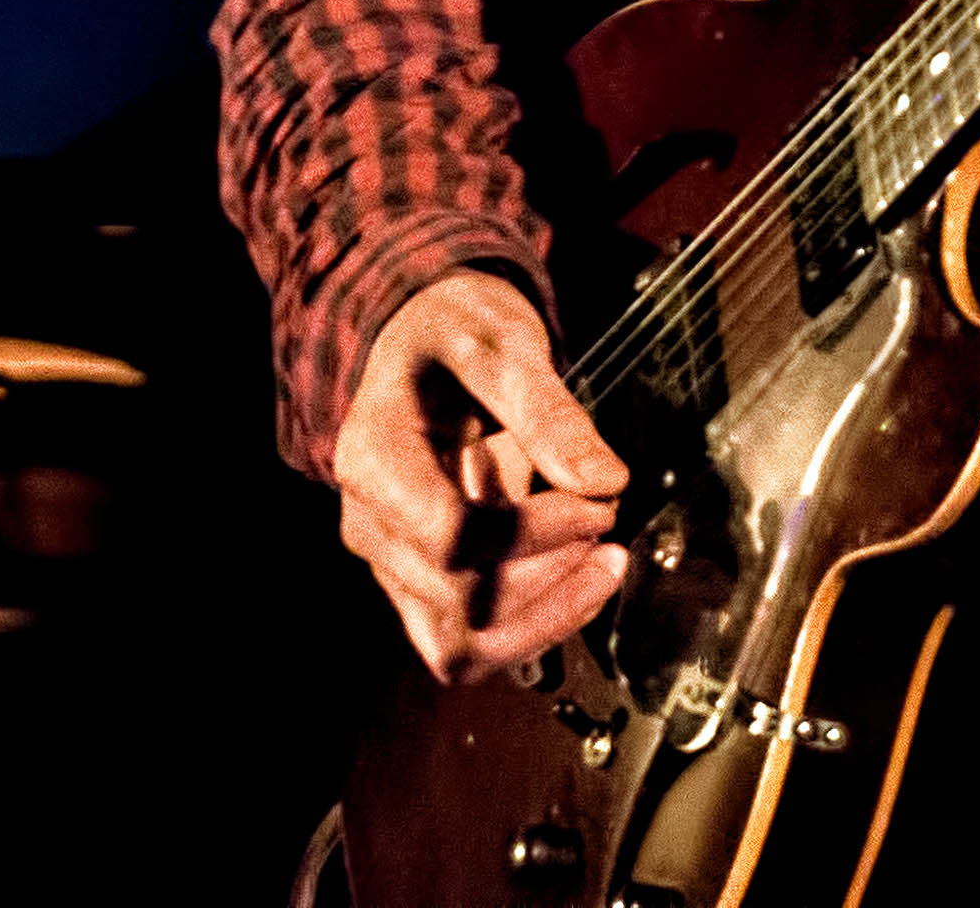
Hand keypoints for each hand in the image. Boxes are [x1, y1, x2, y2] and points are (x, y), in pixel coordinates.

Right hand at [330, 271, 629, 684]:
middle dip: (553, 572)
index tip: (597, 502)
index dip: (535, 534)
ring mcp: (393, 564)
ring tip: (606, 563)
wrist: (421, 341)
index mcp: (374, 459)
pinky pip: (472, 642)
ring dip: (547, 618)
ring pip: (463, 647)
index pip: (452, 537)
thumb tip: (603, 481)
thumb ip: (547, 408)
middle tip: (607, 516)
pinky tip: (582, 580)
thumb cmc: (450, 332)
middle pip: (462, 601)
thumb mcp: (498, 342)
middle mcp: (371, 525)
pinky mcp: (424, 586)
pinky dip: (533, 625)